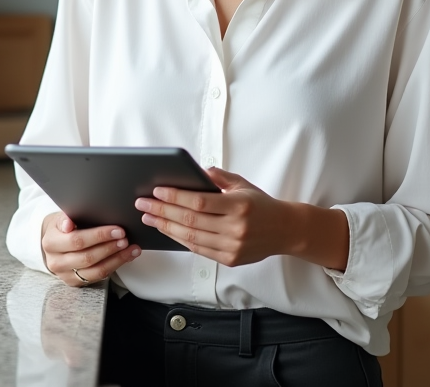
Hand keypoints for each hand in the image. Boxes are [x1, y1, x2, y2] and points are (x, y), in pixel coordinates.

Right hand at [40, 211, 141, 286]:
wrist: (53, 243)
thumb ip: (65, 219)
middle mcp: (56, 262)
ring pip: (96, 270)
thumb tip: (68, 223)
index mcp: (51, 243)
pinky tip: (126, 256)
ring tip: (130, 249)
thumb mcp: (59, 218)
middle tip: (125, 239)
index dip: (99, 236)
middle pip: (87, 258)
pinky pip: (99, 277)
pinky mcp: (75, 282)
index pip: (77, 241)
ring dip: (116, 259)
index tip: (117, 230)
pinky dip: (115, 266)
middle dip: (110, 248)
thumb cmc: (61, 228)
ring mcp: (66, 275)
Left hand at [135, 167, 348, 269]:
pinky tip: (167, 230)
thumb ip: (218, 177)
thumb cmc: (261, 204)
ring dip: (166, 227)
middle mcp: (235, 228)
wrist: (286, 230)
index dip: (175, 197)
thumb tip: (194, 171)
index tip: (157, 190)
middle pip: (190, 221)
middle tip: (143, 203)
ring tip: (149, 217)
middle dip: (163, 211)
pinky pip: (199, 249)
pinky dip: (180, 240)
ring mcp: (232, 246)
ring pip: (191, 238)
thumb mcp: (242, 184)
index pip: (199, 202)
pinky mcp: (230, 259)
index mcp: (239, 205)